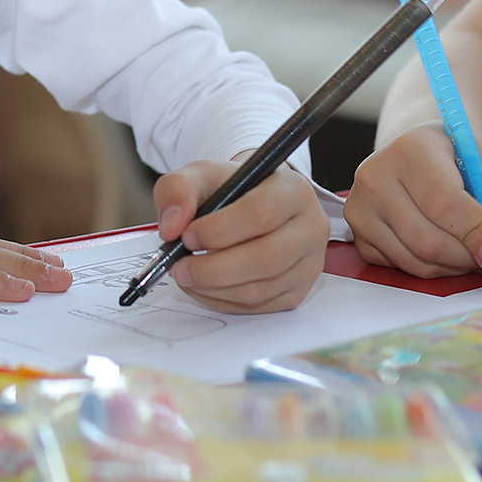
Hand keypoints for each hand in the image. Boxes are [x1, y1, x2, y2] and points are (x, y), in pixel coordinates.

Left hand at [153, 156, 329, 312]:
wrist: (251, 204)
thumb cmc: (230, 189)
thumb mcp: (201, 175)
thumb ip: (179, 190)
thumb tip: (172, 226)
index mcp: (292, 190)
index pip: (262, 212)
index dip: (221, 229)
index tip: (187, 235)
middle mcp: (310, 226)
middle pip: (267, 258)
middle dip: (214, 268)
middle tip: (179, 267)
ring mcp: (308, 263)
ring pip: (261, 288)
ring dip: (214, 288)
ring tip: (186, 275)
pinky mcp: (298, 290)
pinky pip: (259, 306)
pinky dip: (223, 301)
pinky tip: (203, 286)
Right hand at [344, 123, 481, 277]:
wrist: (422, 152)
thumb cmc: (460, 161)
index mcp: (411, 148)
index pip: (442, 202)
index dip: (476, 233)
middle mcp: (375, 174)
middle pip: (428, 240)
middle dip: (469, 256)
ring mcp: (360, 206)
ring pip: (416, 261)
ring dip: (454, 266)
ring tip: (470, 246)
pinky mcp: (358, 233)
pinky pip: (402, 268)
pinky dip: (432, 267)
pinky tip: (443, 245)